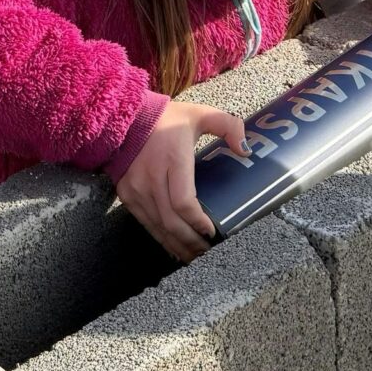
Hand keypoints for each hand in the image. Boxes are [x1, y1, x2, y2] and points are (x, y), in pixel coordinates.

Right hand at [114, 95, 250, 262]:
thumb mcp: (200, 114)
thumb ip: (228, 126)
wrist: (124, 118)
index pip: (184, 202)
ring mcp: (137, 189)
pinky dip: (161, 238)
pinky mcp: (127, 195)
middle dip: (191, 241)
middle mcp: (152, 178)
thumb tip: (246, 150)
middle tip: (209, 251)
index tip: (212, 231)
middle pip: (172, 221)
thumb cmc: (166, 118)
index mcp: (172, 159)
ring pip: (158, 227)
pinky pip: (146, 223)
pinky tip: (174, 248)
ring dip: (177, 244)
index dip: (198, 222)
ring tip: (195, 256)